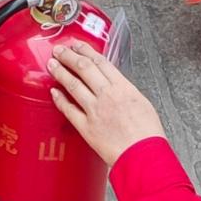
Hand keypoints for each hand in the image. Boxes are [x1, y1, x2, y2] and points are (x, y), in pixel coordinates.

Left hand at [47, 40, 166, 166]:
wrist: (143, 156)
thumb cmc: (148, 133)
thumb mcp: (142, 102)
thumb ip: (125, 90)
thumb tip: (114, 84)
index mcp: (122, 87)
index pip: (100, 62)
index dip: (86, 50)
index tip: (77, 45)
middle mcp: (107, 95)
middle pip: (83, 68)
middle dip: (69, 56)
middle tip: (59, 50)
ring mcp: (95, 110)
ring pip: (73, 85)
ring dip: (60, 72)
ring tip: (52, 64)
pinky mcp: (86, 128)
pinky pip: (68, 110)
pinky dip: (59, 99)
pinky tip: (53, 91)